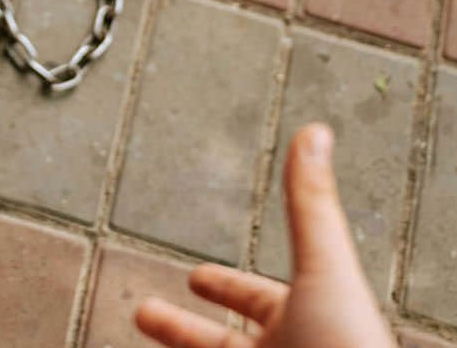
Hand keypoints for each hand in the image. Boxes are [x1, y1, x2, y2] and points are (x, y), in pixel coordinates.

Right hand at [135, 123, 396, 347]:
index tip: (195, 277)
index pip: (256, 303)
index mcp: (302, 324)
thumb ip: (309, 205)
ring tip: (131, 336)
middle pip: (219, 346)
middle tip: (144, 312)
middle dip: (180, 330)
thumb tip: (317, 129)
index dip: (224, 287)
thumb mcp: (324, 270)